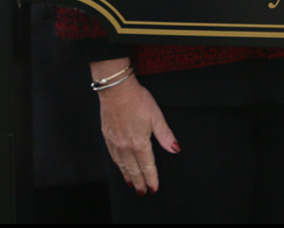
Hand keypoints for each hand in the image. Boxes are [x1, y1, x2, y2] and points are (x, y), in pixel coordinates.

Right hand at [93, 59, 178, 194]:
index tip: (154, 188)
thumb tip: (175, 149)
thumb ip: (165, 135)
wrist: (116, 90)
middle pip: (133, 169)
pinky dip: (118, 166)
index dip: (152, 178)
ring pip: (122, 165)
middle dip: (139, 182)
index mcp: (139, 143)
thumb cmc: (138, 100)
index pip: (147, 166)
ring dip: (128, 176)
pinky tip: (121, 168)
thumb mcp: (156, 116)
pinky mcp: (107, 137)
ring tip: (132, 185)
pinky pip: (113, 157)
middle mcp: (125, 146)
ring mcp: (114, 143)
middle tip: (142, 193)